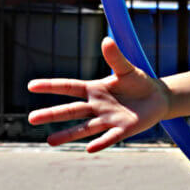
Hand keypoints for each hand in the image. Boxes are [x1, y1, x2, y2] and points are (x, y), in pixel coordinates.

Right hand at [27, 37, 169, 151]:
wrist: (158, 98)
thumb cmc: (138, 82)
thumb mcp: (127, 69)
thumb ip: (116, 58)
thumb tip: (106, 40)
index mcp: (95, 90)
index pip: (69, 87)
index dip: (51, 86)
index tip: (31, 85)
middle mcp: (97, 106)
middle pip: (71, 110)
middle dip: (52, 114)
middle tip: (31, 118)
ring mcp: (109, 119)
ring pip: (85, 128)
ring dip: (68, 135)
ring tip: (49, 141)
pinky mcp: (124, 129)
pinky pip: (111, 137)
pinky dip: (101, 142)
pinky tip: (90, 149)